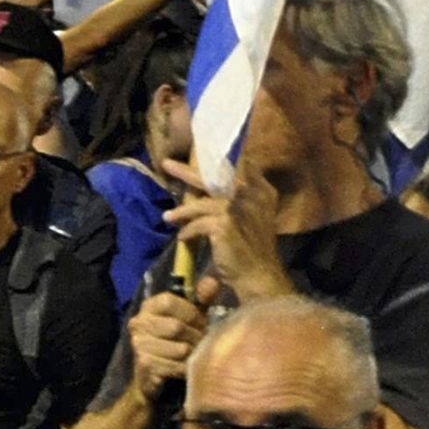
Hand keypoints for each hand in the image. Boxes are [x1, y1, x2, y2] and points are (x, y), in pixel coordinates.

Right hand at [122, 289, 209, 402]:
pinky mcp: (145, 365)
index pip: (169, 301)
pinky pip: (176, 366)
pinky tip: (185, 368)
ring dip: (192, 354)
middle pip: (176, 327)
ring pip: (180, 349)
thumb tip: (213, 282)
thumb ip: (201, 299)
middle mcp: (138, 324)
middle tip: (200, 342)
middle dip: (195, 336)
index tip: (198, 321)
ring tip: (194, 355)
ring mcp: (139, 345)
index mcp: (148, 307)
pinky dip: (186, 369)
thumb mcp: (189, 317)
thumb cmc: (175, 341)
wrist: (152, 376)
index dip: (190, 312)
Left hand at [161, 158, 290, 302]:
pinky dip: (188, 232)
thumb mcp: (253, 216)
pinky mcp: (224, 224)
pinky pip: (197, 224)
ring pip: (200, 204)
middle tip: (166, 164)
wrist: (259, 274)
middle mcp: (251, 194)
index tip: (199, 154)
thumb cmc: (254, 248)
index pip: (239, 165)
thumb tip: (210, 185)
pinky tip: (183, 238)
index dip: (218, 159)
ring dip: (182, 212)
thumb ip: (239, 198)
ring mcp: (237, 208)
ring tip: (168, 217)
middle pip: (213, 177)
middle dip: (187, 171)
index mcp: (262, 190)